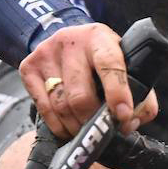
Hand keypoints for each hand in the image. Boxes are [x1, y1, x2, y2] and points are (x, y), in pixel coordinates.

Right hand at [19, 23, 161, 137]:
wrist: (67, 39)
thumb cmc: (102, 58)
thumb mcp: (125, 63)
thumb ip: (139, 92)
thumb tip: (130, 122)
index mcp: (99, 37)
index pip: (109, 64)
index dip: (117, 93)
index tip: (123, 116)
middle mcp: (70, 41)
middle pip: (80, 94)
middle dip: (92, 120)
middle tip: (101, 130)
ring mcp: (46, 54)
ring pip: (60, 105)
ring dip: (75, 126)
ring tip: (85, 130)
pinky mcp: (28, 67)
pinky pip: (43, 108)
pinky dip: (58, 125)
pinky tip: (68, 128)